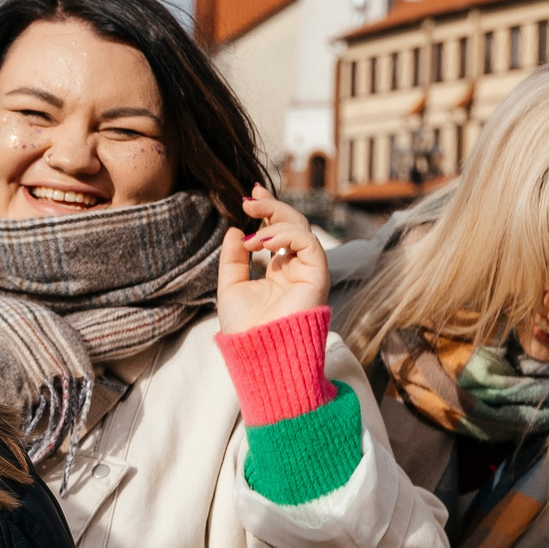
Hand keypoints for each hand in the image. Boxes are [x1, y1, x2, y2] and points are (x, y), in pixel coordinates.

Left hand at [216, 184, 328, 336]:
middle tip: (250, 199)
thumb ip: (233, 258)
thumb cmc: (246, 327)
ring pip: (301, 228)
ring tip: (251, 236)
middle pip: (292, 224)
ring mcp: (308, 270)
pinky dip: (285, 236)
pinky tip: (263, 244)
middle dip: (272, 207)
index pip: (278, 231)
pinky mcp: (317, 275)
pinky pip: (308, 243)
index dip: (268, 210)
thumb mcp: (231, 286)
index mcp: (278, 270)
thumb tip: (236, 230)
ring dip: (275, 221)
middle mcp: (295, 268)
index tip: (251, 196)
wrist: (259, 351)